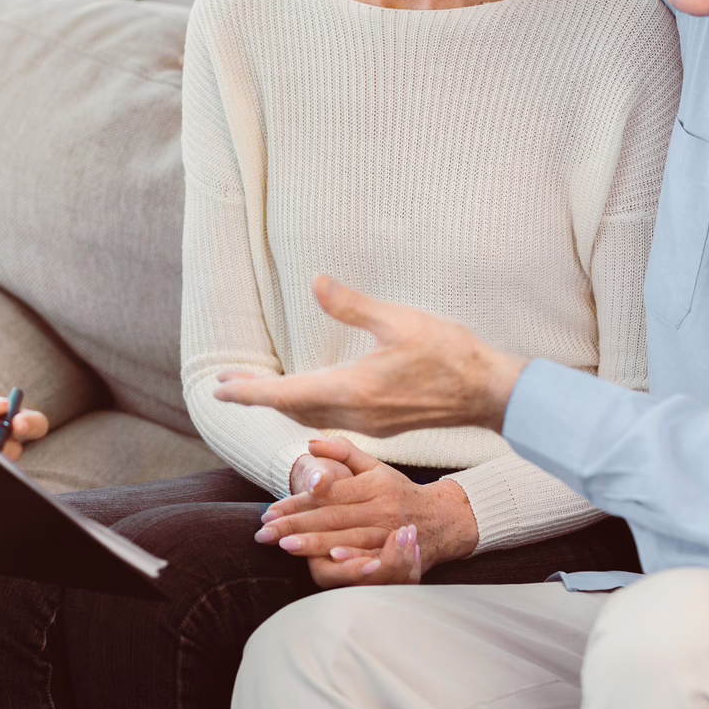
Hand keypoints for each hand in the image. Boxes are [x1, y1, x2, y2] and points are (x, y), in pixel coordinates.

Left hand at [215, 276, 527, 436]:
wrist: (489, 392)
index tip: (219, 390)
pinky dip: (308, 408)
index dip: (249, 393)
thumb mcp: (399, 321)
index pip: (286, 394)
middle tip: (228, 388)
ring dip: (282, 404)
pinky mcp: (382, 426)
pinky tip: (306, 397)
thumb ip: (352, 305)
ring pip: (311, 418)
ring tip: (259, 391)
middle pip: (292, 409)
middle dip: (258, 398)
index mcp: (353, 390)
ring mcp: (369, 424)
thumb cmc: (449, 352)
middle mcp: (355, 414)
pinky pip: (331, 421)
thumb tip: (315, 283)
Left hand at [254, 438, 477, 585]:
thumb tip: (310, 441)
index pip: (328, 494)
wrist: (445, 519)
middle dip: (295, 526)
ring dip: (316, 544)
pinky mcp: (400, 554)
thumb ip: (344, 453)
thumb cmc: (401, 491)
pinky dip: (354, 560)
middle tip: (265, 532)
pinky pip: (374, 558)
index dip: (297, 502)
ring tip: (286, 546)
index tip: (270, 510)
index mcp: (373, 485)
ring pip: (348, 538)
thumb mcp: (376, 467)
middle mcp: (382, 507)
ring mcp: (392, 531)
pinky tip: (331, 562)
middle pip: (332, 517)